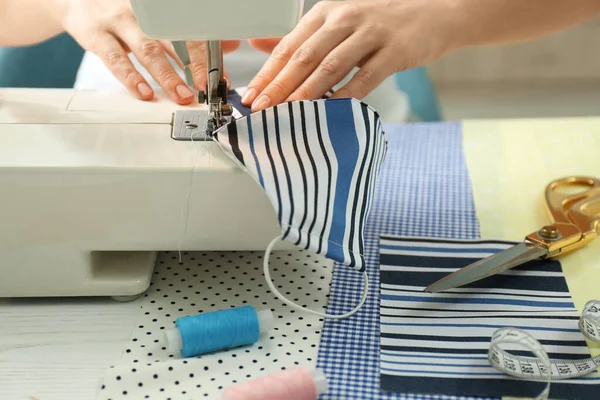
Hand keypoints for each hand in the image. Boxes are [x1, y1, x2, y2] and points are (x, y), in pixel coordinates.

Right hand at [54, 0, 239, 103]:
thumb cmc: (124, 12)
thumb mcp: (159, 19)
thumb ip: (193, 32)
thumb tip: (229, 45)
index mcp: (161, 9)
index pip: (192, 31)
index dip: (209, 55)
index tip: (221, 77)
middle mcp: (142, 11)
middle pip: (174, 38)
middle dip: (194, 65)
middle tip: (206, 88)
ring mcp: (118, 20)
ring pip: (147, 49)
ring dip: (166, 75)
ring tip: (180, 95)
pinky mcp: (95, 34)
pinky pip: (115, 58)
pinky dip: (131, 76)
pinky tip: (143, 92)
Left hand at [243, 0, 459, 110]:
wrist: (434, 13)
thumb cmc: (381, 23)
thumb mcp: (338, 22)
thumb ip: (303, 38)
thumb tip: (261, 46)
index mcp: (326, 13)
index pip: (288, 46)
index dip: (267, 73)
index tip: (251, 96)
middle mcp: (344, 18)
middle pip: (304, 57)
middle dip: (280, 87)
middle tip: (262, 110)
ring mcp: (370, 33)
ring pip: (331, 66)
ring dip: (306, 93)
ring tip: (289, 114)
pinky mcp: (394, 50)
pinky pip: (366, 77)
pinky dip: (347, 95)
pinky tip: (332, 110)